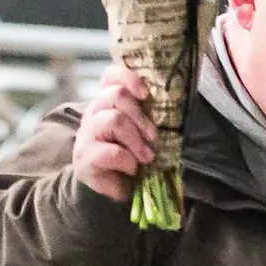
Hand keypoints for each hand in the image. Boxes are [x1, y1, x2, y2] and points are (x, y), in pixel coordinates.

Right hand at [72, 64, 157, 202]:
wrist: (113, 188)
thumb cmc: (133, 155)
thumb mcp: (144, 132)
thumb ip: (151, 117)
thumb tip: (181, 104)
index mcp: (110, 103)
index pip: (110, 77)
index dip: (127, 78)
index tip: (145, 93)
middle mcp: (95, 113)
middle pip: (115, 95)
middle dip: (141, 116)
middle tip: (153, 137)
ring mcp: (87, 134)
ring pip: (113, 120)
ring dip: (136, 140)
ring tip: (146, 157)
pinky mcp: (85, 157)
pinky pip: (111, 152)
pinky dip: (128, 162)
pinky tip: (132, 169)